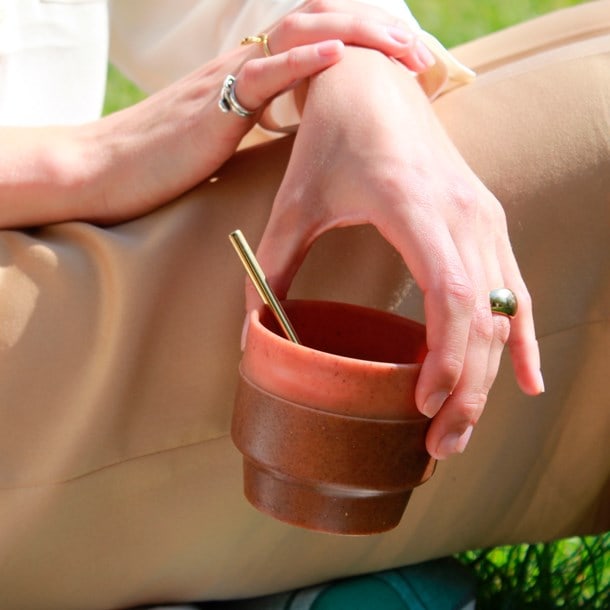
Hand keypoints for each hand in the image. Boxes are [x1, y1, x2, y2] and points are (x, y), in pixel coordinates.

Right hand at [1, 0, 431, 227]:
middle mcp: (244, 66)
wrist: (108, 169)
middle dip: (375, 29)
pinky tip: (340, 55)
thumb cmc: (165, 160)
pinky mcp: (214, 103)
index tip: (403, 59)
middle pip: (318, 25)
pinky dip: (304, 60)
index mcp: (250, 76)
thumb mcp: (225, 136)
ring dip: (356, 34)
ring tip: (402, 44)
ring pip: (299, 34)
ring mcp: (229, 79)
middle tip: (420, 48)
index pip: (315, 41)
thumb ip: (260, 126)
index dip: (362, 42)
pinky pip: (263, 72)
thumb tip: (299, 135)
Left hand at [248, 48, 543, 459]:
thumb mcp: (293, 203)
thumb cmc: (333, 140)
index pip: (452, 295)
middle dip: (468, 390)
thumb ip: (268, 268)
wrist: (374, 84)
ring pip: (503, 313)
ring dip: (489, 376)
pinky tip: (527, 380)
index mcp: (415, 207)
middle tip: (440, 446)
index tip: (425, 405)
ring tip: (460, 428)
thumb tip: (250, 335)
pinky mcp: (487, 222)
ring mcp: (484, 218)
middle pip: (484, 319)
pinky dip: (522, 339)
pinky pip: (516, 290)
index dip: (447, 358)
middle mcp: (463, 215)